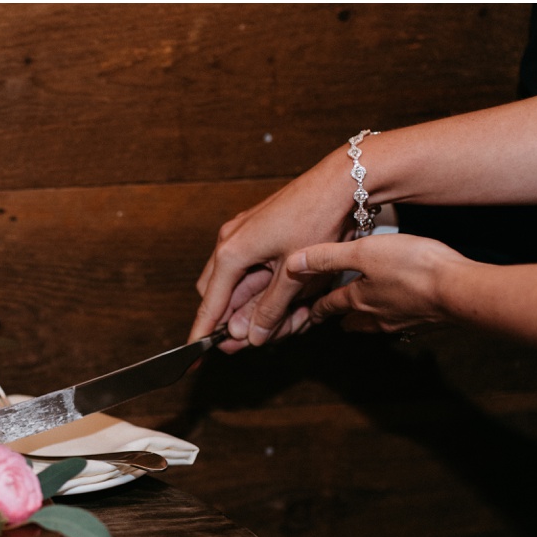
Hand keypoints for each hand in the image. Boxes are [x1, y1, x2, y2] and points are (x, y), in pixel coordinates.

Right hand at [190, 151, 354, 346]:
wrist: (344, 181)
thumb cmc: (318, 219)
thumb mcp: (295, 276)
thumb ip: (270, 309)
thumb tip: (251, 336)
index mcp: (231, 253)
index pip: (208, 305)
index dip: (202, 334)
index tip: (193, 355)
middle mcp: (230, 241)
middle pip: (216, 294)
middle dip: (232, 318)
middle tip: (250, 337)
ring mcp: (243, 233)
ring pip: (234, 282)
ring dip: (252, 303)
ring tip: (286, 313)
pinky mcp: (259, 230)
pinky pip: (248, 267)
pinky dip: (261, 286)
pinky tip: (287, 294)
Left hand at [288, 233, 466, 333]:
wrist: (457, 290)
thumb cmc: (412, 267)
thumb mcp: (364, 252)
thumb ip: (327, 258)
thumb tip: (292, 263)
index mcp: (358, 299)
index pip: (330, 305)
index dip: (319, 307)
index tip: (312, 312)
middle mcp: (377, 316)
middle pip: (353, 320)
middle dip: (342, 317)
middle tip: (336, 316)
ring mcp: (402, 322)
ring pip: (377, 324)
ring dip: (368, 319)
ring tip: (365, 314)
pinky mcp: (426, 322)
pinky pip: (404, 322)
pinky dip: (397, 317)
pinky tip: (404, 310)